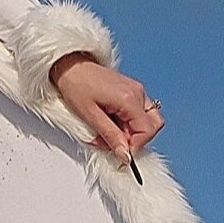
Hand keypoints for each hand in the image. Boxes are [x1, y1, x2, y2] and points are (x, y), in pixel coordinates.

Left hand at [49, 52, 164, 167]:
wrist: (70, 67)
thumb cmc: (76, 86)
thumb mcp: (90, 116)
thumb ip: (110, 136)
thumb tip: (125, 155)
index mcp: (129, 98)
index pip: (147, 130)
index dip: (135, 146)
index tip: (121, 154)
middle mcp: (137, 92)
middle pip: (153, 125)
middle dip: (136, 139)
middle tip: (116, 143)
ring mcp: (136, 90)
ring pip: (147, 120)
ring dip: (131, 132)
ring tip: (109, 132)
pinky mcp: (131, 91)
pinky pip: (139, 113)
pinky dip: (128, 123)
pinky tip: (111, 122)